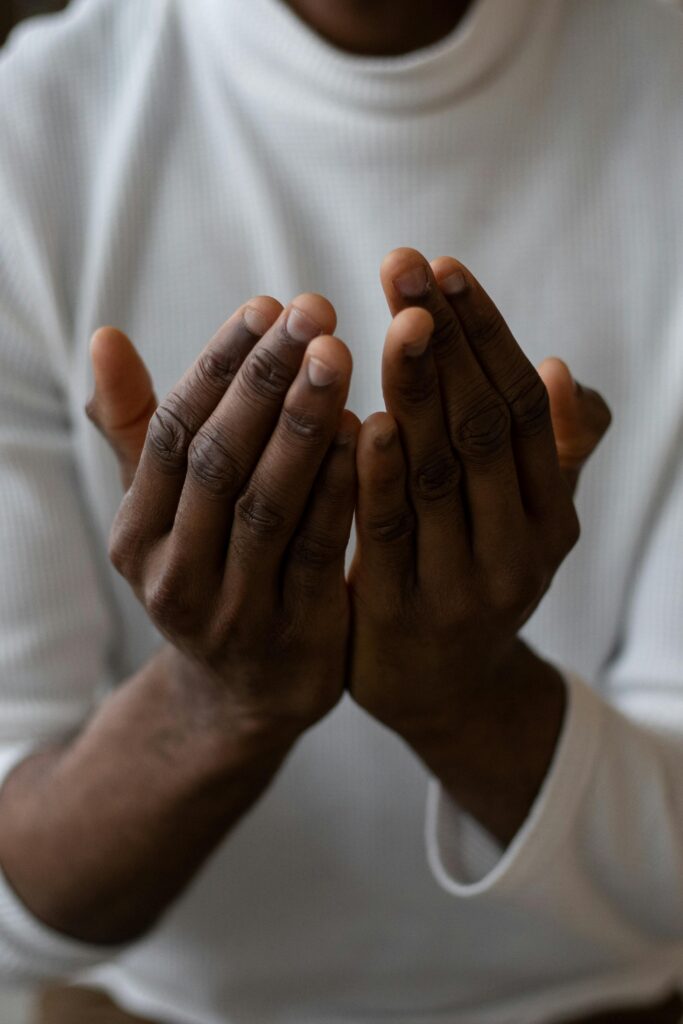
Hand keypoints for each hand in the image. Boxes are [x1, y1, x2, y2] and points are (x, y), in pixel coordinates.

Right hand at [87, 293, 358, 739]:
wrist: (245, 694)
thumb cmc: (211, 571)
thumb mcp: (164, 514)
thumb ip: (139, 431)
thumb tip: (103, 339)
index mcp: (136, 535)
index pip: (173, 434)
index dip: (219, 366)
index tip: (266, 305)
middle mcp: (172, 575)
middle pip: (218, 461)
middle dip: (265, 381)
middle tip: (314, 311)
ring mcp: (232, 612)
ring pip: (266, 504)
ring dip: (303, 424)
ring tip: (339, 356)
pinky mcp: (295, 635)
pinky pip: (318, 551)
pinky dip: (339, 489)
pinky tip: (368, 432)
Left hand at [348, 249, 609, 836]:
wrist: (446, 694)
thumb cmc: (476, 576)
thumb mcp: (528, 520)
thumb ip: (550, 452)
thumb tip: (564, 371)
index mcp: (551, 512)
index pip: (525, 406)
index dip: (487, 334)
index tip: (445, 268)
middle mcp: (519, 546)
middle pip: (485, 426)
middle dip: (445, 341)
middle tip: (404, 265)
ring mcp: (464, 584)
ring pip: (442, 473)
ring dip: (419, 390)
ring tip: (396, 319)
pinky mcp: (403, 616)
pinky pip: (391, 535)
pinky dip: (379, 475)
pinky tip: (362, 418)